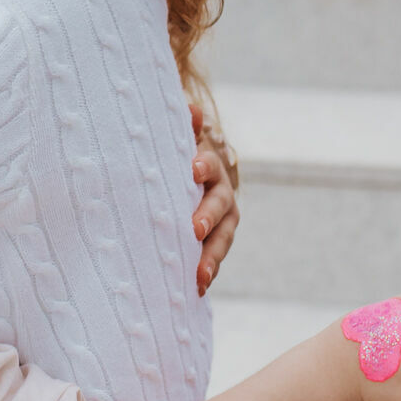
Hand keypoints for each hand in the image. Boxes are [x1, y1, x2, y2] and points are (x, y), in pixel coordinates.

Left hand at [189, 104, 239, 295]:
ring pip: (222, 238)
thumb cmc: (177, 155)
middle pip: (219, 205)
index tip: (192, 169)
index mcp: (209, 165)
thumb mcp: (178, 139)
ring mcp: (223, 219)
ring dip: (211, 257)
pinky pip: (214, 258)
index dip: (203, 165)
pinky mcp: (217, 241)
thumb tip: (190, 108)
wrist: (195, 174)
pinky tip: (196, 291)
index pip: (208, 163)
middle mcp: (221, 192)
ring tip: (199, 276)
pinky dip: (207, 273)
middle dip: (207, 217)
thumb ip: (184, 127)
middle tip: (193, 229)